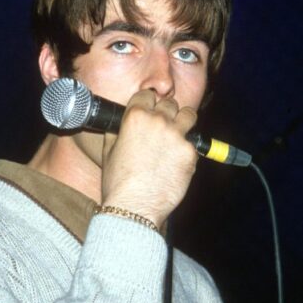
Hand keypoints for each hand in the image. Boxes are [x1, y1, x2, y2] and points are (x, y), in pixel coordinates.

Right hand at [100, 90, 198, 228]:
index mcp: (135, 116)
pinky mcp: (190, 152)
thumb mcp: (109, 150)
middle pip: (169, 103)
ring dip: (184, 121)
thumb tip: (121, 123)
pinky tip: (176, 162)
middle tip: (162, 126)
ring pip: (189, 115)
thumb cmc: (118, 182)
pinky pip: (193, 143)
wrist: (134, 207)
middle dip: (166, 112)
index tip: (149, 109)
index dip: (148, 102)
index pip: (147, 94)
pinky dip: (186, 150)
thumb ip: (117, 130)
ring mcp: (177, 136)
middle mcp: (158, 121)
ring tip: (178, 133)